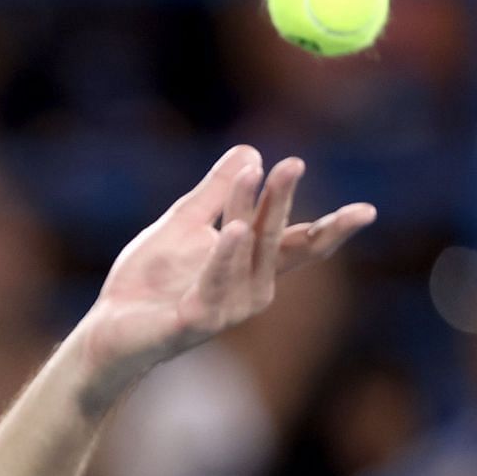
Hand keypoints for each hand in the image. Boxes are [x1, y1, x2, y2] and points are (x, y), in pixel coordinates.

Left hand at [75, 145, 374, 408]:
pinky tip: (230, 231)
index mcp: (250, 266)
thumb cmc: (149, 281)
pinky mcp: (196, 322)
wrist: (109, 326)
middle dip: (283, 201)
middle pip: (275, 240)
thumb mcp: (183, 224)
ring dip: (248, 214)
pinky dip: (224, 259)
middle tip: (293, 163)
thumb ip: (215, 192)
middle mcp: (249, 290)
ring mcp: (226, 310)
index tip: (367, 211)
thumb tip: (250, 150)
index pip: (299, 244)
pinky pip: (216, 287)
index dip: (332, 229)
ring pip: (245, 256)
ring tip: (254, 176)